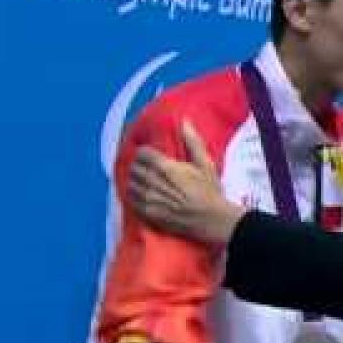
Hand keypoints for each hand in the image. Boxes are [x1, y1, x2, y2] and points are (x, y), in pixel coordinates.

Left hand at [129, 120, 245, 244]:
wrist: (212, 220)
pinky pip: (132, 202)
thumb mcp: (205, 164)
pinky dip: (134, 197)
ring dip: (134, 181)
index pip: (142, 154)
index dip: (145, 153)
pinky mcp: (149, 214)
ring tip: (142, 181)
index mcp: (166, 167)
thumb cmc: (210, 191)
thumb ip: (193, 142)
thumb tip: (184, 121)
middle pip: (134, 168)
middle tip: (146, 167)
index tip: (150, 155)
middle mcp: (153, 183)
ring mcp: (149, 200)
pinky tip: (142, 196)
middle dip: (138, 166)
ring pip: (130, 185)